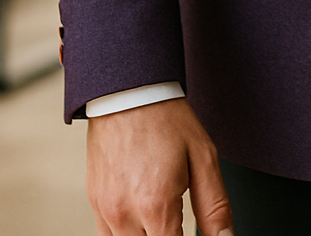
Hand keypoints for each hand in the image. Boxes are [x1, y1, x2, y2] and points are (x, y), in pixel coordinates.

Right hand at [86, 97, 234, 235]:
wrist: (129, 89)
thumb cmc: (166, 118)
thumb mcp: (203, 157)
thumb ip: (215, 207)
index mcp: (155, 205)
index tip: (190, 230)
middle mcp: (124, 213)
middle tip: (180, 218)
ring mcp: (105, 210)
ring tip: (163, 216)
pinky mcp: (94, 202)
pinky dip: (127, 233)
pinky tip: (143, 218)